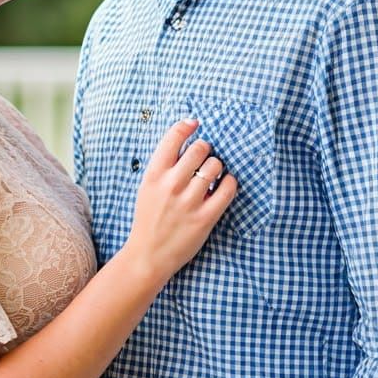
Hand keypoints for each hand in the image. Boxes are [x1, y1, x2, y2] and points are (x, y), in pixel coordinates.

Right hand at [124, 119, 236, 284]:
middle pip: (199, 149)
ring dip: (217, 166)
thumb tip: (186, 140)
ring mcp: (189, 201)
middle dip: (205, 149)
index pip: (173, 138)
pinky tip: (225, 184)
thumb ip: (163, 166)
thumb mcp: (147, 186)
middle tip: (204, 157)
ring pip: (215, 166)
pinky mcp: (205, 217)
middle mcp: (171, 185)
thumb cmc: (148, 218)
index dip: (187, 126)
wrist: (148, 254)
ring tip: (212, 174)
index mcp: (154, 174)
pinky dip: (230, 182)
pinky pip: (227, 189)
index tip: (195, 123)